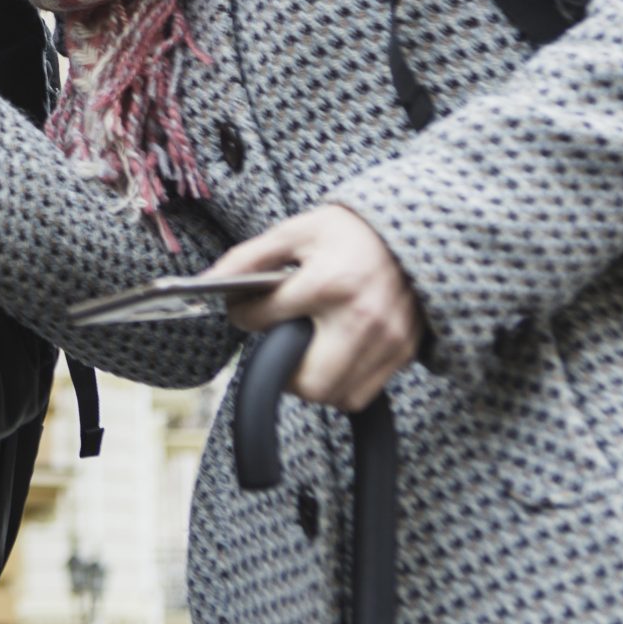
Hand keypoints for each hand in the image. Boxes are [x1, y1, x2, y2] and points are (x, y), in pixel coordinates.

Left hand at [213, 205, 421, 411]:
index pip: (265, 320)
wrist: (415, 228)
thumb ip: (247, 258)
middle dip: (281, 371)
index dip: (242, 315)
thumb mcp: (294, 231)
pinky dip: (340, 385)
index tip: (244, 309)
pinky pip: (362, 393)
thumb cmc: (348, 230)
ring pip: (335, 395)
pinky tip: (330, 356)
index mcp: (329, 283)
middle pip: (308, 382)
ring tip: (302, 351)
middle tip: (276, 346)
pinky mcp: (404, 352)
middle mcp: (361, 317)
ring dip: (310, 382)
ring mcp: (388, 340)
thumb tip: (207, 282)